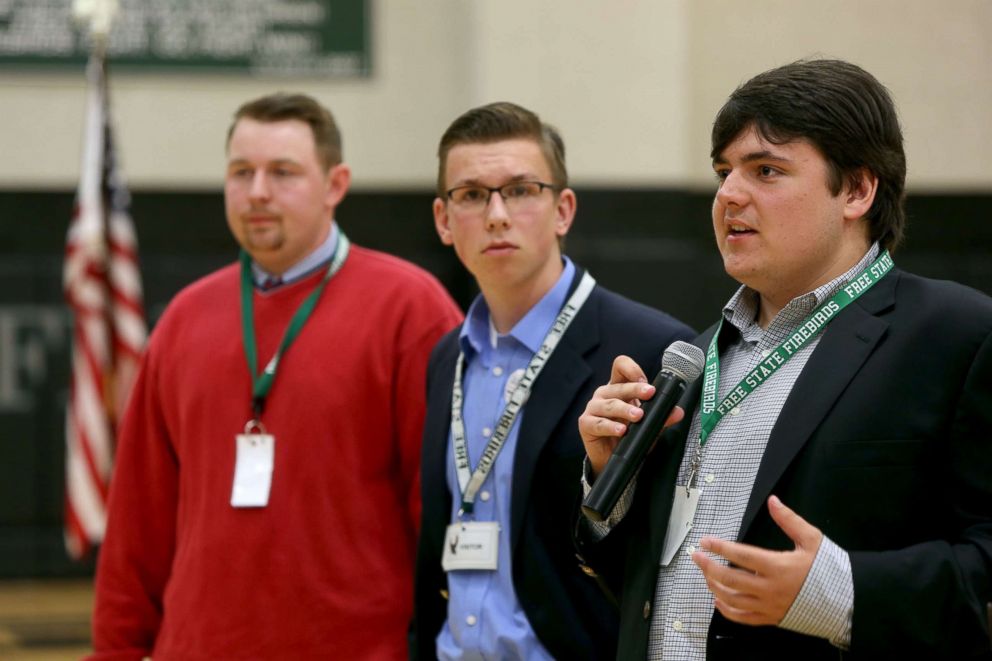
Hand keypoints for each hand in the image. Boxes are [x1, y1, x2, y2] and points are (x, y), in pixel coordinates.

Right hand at [578, 355, 683, 478]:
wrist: (610, 457)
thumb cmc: (627, 434)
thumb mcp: (647, 424)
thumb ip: (661, 417)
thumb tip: (678, 412)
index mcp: (618, 388)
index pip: (620, 367)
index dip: (631, 369)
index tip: (644, 380)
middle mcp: (604, 394)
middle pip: (618, 386)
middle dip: (635, 389)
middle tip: (649, 394)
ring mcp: (593, 408)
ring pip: (609, 404)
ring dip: (624, 409)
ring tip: (638, 416)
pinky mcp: (586, 424)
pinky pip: (598, 423)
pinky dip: (611, 426)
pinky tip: (621, 430)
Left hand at [690, 495, 822, 625]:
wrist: (845, 601)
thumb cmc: (829, 570)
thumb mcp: (812, 539)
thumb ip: (789, 520)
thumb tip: (773, 501)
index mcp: (778, 567)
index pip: (740, 556)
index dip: (720, 548)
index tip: (706, 541)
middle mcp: (770, 589)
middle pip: (729, 579)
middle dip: (708, 566)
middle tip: (697, 556)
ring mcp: (769, 606)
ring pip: (732, 599)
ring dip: (714, 586)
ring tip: (706, 574)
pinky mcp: (771, 619)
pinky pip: (742, 618)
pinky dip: (726, 610)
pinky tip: (718, 600)